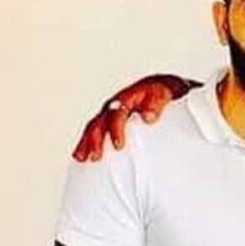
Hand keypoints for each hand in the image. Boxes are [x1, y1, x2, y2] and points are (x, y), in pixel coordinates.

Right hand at [72, 74, 199, 161]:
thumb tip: (149, 117)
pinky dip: (87, 142)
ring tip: (82, 158)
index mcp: (126, 99)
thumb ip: (156, 106)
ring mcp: (109, 113)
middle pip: (100, 122)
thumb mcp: (162, 95)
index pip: (117, 114)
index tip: (118, 145)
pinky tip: (82, 155)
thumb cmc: (161, 93)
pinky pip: (95, 131)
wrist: (158, 87)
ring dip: (86, 142)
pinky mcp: (109, 121)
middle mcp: (114, 105)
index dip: (116, 130)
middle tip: (96, 156)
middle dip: (95, 140)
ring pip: (93, 127)